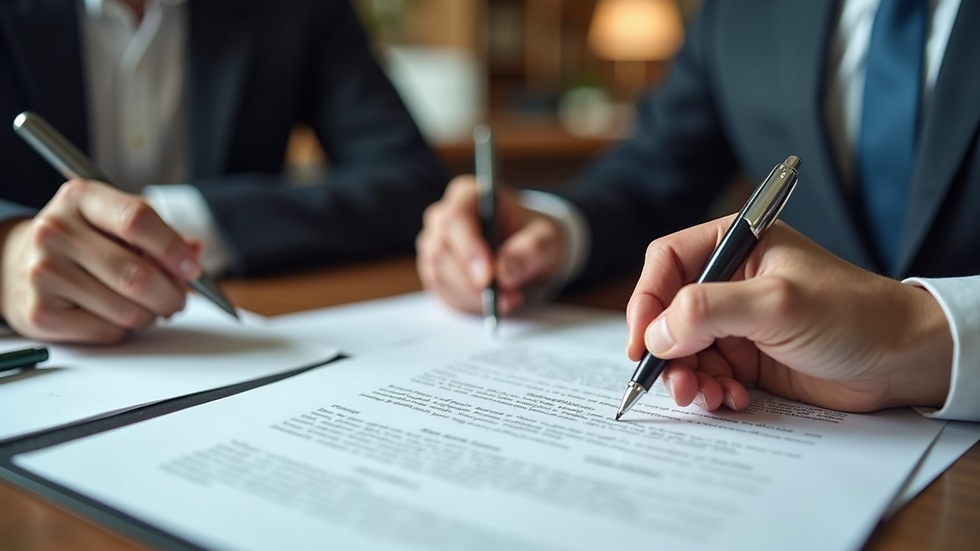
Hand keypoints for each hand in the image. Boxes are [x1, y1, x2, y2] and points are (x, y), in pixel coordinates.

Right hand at [0, 179, 202, 343]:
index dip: (173, 248)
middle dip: (171, 294)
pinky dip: (123, 329)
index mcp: (81, 198)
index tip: (192, 268)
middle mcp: (56, 231)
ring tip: (148, 307)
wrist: (18, 262)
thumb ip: (159, 233)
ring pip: (127, 309)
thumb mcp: (114, 221)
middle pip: (136, 274)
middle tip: (178, 299)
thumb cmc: (80, 239)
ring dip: (151, 315)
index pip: (137, 220)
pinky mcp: (40, 312)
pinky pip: (107, 331)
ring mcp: (44, 272)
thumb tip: (194, 252)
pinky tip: (114, 315)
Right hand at [417, 175, 564, 313]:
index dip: (468, 250)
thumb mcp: (546, 239)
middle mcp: (443, 218)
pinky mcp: (434, 272)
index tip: (488, 277)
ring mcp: (434, 246)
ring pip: (440, 276)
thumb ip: (530, 251)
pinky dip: (469, 304)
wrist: (528, 253)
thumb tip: (504, 271)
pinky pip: (442, 294)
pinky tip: (493, 302)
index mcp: (468, 195)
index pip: (455, 219)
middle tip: (508, 297)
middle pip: (441, 251)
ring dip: (474, 296)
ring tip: (509, 299)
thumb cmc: (533, 237)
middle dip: (474, 282)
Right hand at [625, 216, 952, 412]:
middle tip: (674, 381)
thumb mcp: (776, 304)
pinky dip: (711, 390)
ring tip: (706, 396)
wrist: (901, 359)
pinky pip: (708, 374)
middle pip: (668, 312)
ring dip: (687, 376)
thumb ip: (709, 311)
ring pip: (683, 349)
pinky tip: (732, 399)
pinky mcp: (747, 357)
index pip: (667, 263)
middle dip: (666, 350)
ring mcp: (737, 321)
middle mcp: (729, 281)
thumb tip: (655, 334)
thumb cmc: (852, 314)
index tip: (641, 342)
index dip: (646, 300)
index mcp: (734, 246)